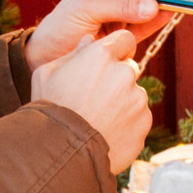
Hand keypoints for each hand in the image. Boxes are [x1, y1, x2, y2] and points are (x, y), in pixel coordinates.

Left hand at [24, 0, 170, 70]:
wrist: (46, 58)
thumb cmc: (60, 26)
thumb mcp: (87, 10)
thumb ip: (120, 8)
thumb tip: (152, 5)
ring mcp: (119, 19)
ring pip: (146, 8)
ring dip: (163, 4)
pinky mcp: (122, 39)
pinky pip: (144, 28)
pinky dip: (158, 22)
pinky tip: (170, 14)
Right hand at [31, 32, 151, 172]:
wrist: (61, 153)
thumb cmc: (49, 110)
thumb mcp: (47, 74)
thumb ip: (72, 53)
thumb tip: (89, 40)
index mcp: (101, 55)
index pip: (124, 39)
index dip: (117, 49)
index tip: (108, 63)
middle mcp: (124, 73)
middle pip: (129, 68)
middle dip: (117, 79)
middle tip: (96, 98)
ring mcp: (137, 99)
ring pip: (134, 95)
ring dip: (122, 103)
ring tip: (98, 120)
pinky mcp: (144, 123)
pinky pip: (139, 118)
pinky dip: (127, 124)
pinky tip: (107, 133)